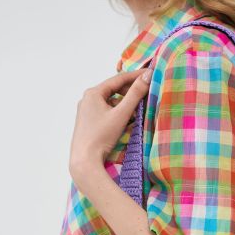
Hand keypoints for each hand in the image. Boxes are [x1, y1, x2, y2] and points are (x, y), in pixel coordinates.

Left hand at [68, 67, 152, 188]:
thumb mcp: (121, 114)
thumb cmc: (101, 136)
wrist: (85, 160)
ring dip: (124, 103)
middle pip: (113, 90)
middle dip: (130, 91)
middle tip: (146, 92)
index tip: (149, 73)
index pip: (118, 79)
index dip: (135, 76)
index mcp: (93, 93)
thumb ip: (135, 94)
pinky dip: (117, 112)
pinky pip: (105, 111)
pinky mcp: (88, 123)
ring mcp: (86, 111)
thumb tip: (147, 75)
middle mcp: (87, 99)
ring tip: (138, 108)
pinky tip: (127, 119)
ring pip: (110, 102)